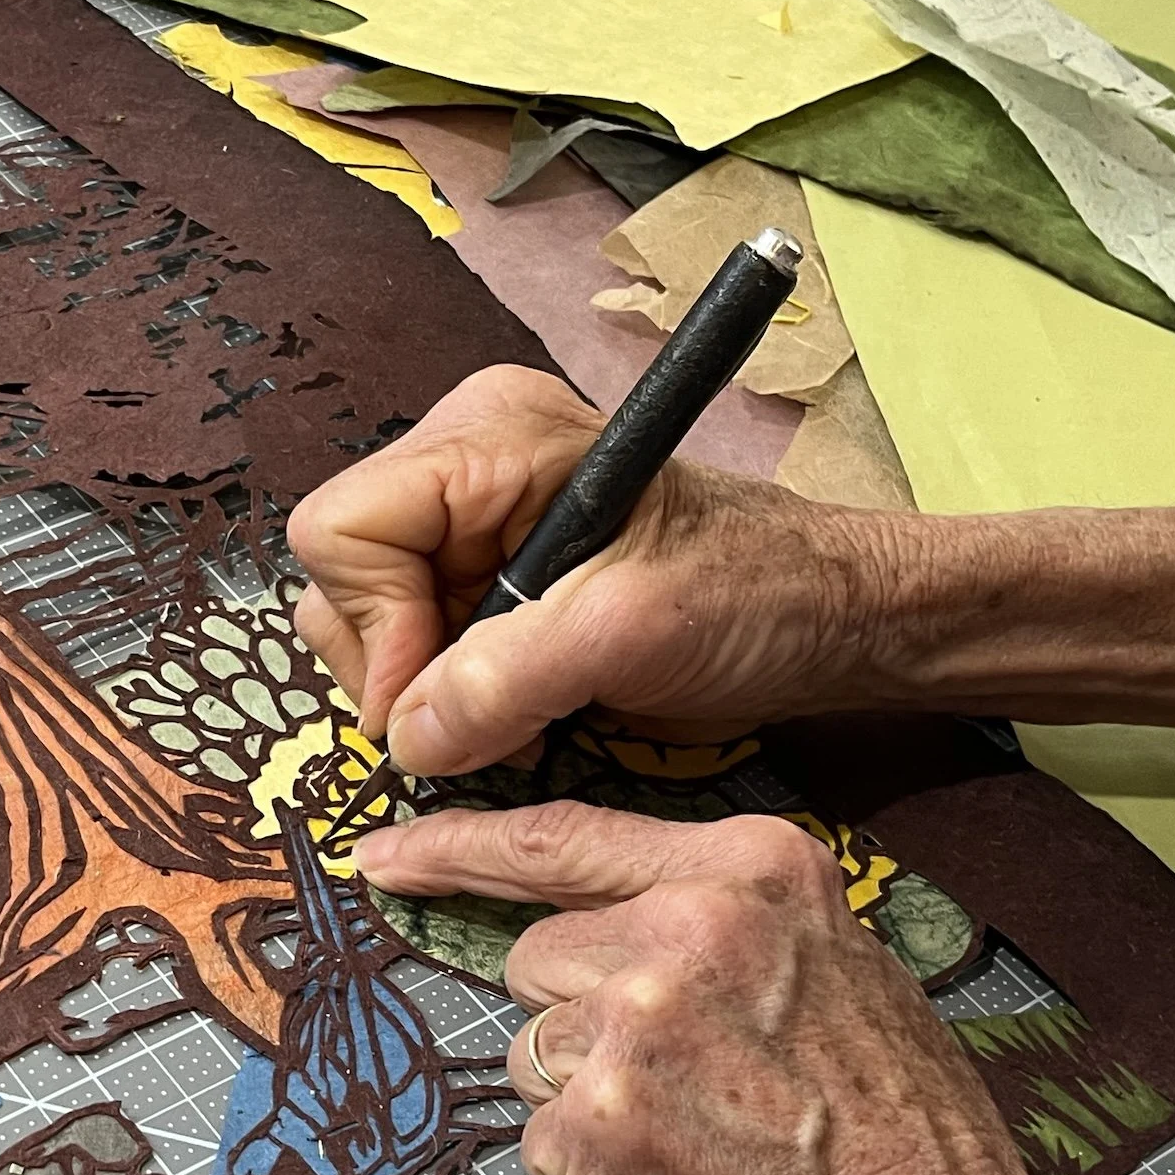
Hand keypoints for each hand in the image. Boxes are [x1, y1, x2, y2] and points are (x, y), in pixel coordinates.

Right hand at [286, 365, 893, 775]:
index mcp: (488, 436)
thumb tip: (405, 738)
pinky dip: (451, 699)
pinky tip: (524, 706)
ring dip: (428, 693)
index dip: (378, 629)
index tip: (444, 701)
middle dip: (400, 667)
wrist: (834, 618)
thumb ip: (507, 678)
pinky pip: (411, 650)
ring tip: (523, 709)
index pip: (342, 529)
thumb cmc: (760, 596)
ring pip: (364, 626)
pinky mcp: (485, 579)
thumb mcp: (632, 631)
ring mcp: (469, 524)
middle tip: (491, 713)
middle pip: (340, 582)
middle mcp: (461, 466)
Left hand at [359, 800, 1174, 1174]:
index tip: (381, 856)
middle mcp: (686, 930)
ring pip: (531, 1053)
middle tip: (684, 1088)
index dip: (455, 847)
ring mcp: (633, 1026)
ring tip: (695, 1145)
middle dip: (581, 1021)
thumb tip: (616, 914)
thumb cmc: (903, 1141)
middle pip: (536, 959)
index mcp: (755, 871)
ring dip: (584, 1102)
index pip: (562, 837)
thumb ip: (733, 923)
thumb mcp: (845, 974)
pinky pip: (537, 1139)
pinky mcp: (593, 1124)